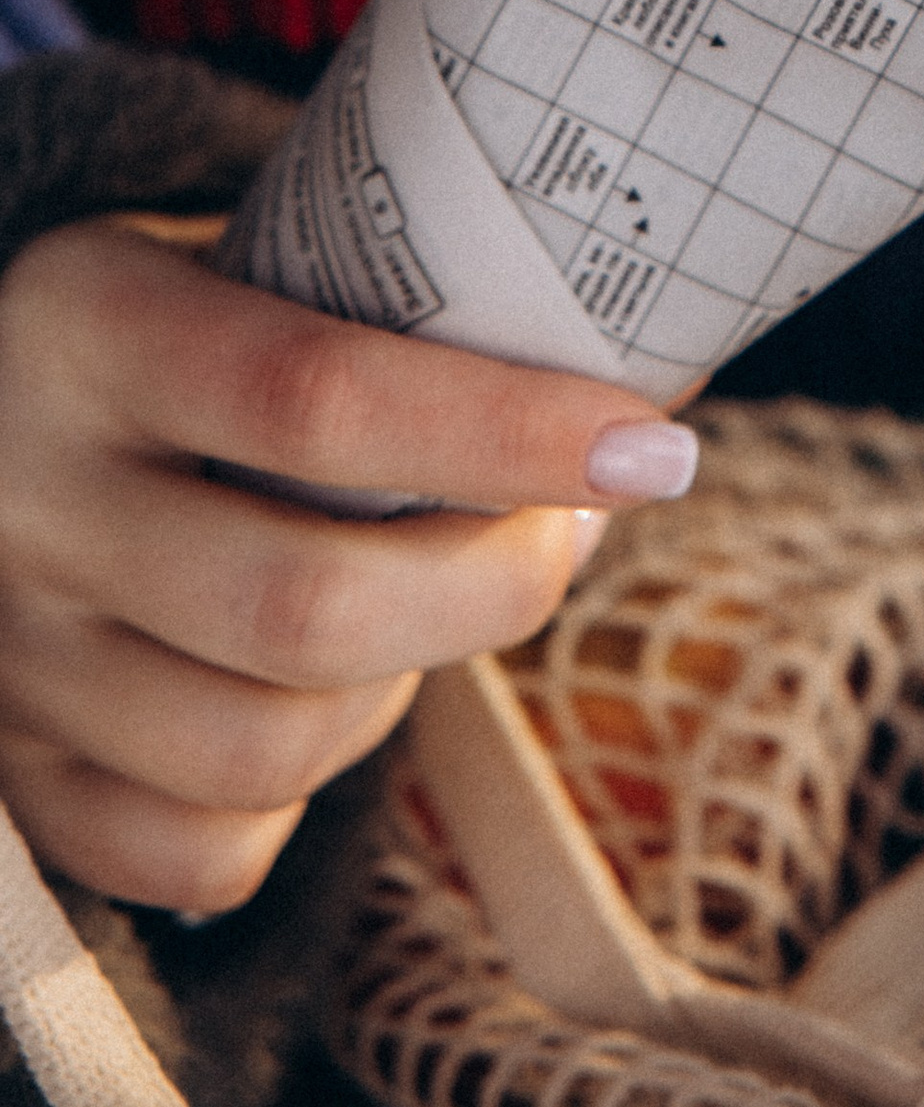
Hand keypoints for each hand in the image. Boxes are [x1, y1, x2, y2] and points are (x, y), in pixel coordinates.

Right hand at [0, 217, 697, 912]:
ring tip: (433, 603)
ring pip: (265, 750)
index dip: (502, 432)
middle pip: (304, 608)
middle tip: (566, 533)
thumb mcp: (243, 256)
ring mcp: (11, 655)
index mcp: (88, 328)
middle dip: (492, 588)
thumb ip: (406, 297)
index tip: (649, 445)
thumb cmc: (181, 320)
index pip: (316, 397)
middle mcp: (27, 498)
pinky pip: (202, 850)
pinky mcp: (13, 776)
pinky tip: (328, 695)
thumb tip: (673, 355)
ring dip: (400, 693)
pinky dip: (300, 800)